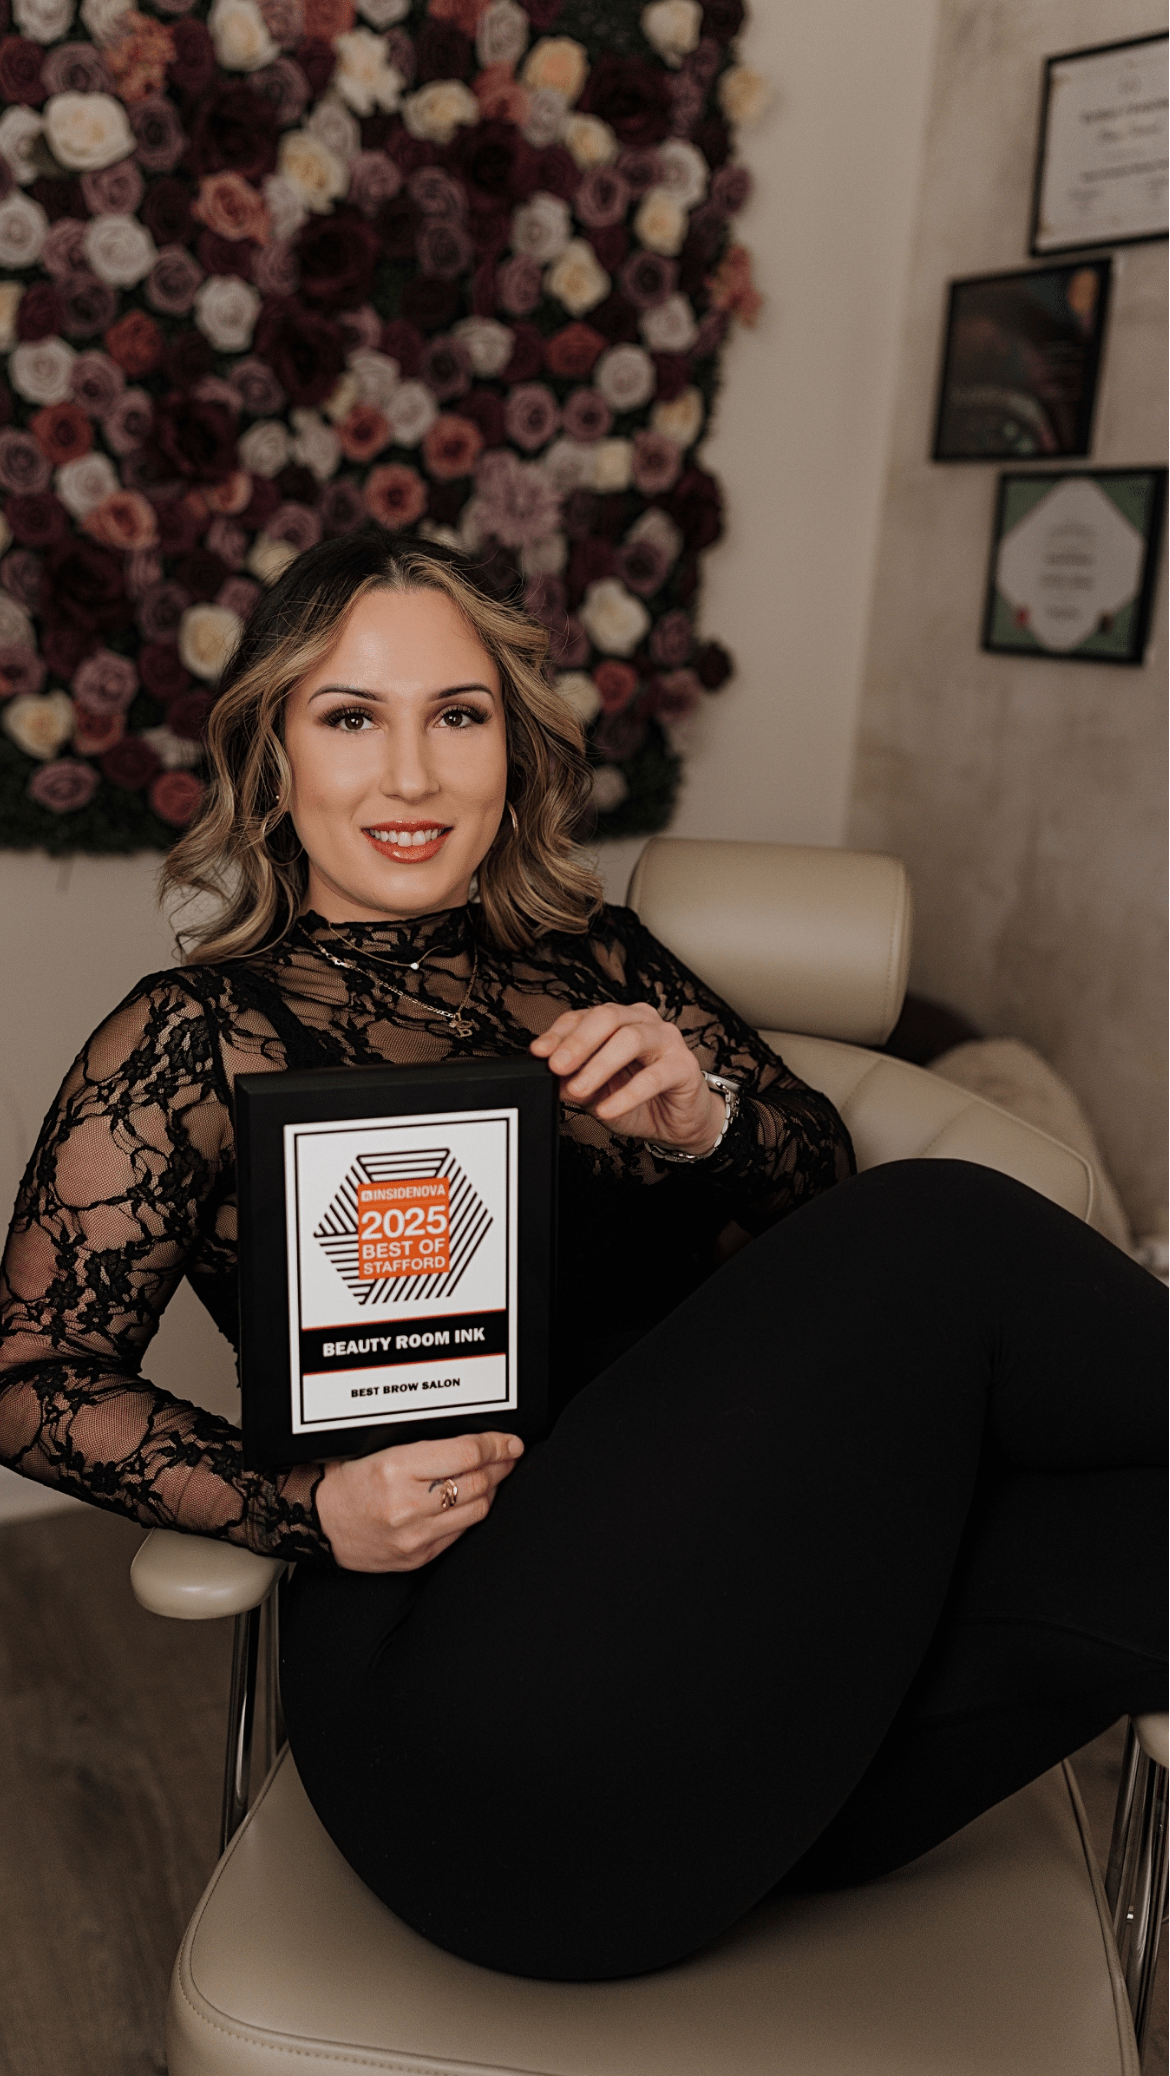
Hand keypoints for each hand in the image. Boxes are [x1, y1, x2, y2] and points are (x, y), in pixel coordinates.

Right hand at [315, 1431, 523, 1572]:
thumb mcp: (381, 1449)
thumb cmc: (347, 1480)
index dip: (496, 1445)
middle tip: (507, 1455)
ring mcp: (413, 1536)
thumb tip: (474, 1442)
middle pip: (477, 1482)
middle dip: (500, 1466)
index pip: (466, 1453)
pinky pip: (459, 1533)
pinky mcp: (417, 1557)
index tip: (509, 1441)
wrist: (316, 1522)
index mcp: (395, 1468)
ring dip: (492, 1490)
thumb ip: (427, 1447)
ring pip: (476, 1510)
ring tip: (493, 1476)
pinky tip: (470, 1501)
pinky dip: (471, 1513)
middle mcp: (406, 1505)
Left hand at [530, 1002, 725, 1154]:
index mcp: (619, 1021)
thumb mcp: (597, 1092)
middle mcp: (643, 1022)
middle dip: (578, 1042)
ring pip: (630, 1039)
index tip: (538, 1053)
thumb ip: (575, 1081)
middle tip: (557, 1066)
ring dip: (599, 1065)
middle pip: (607, 1018)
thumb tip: (549, 1079)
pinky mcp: (684, 1066)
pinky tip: (607, 1109)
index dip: (558, 1033)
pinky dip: (626, 1095)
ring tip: (579, 1088)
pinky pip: (653, 1077)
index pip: (584, 1016)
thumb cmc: (640, 1101)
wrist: (678, 1123)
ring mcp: (667, 1040)